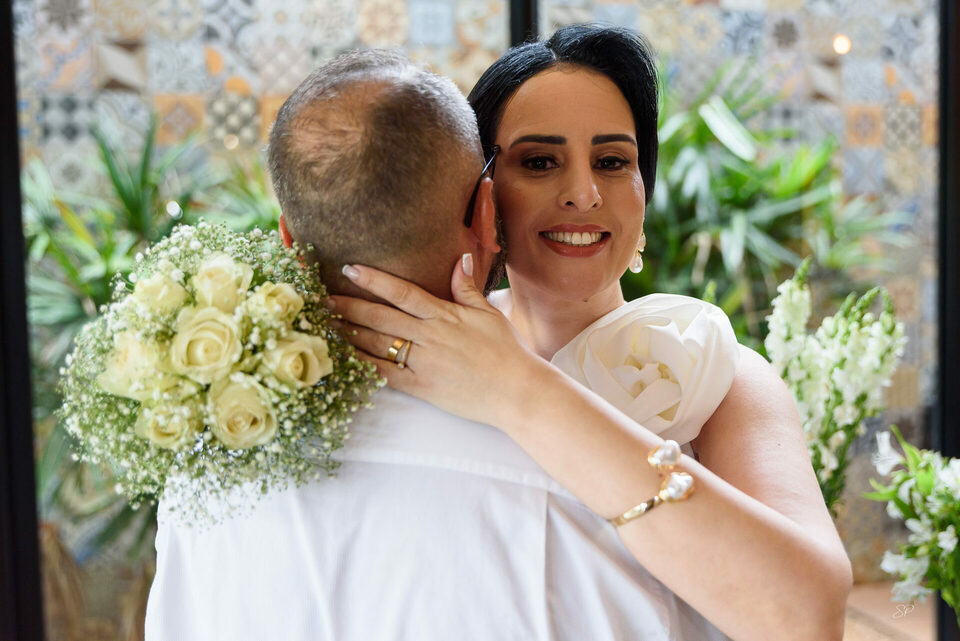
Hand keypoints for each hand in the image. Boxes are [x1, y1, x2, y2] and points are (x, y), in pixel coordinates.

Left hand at [329, 254, 539, 426]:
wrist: (517, 391)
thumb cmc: (507, 351)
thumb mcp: (489, 314)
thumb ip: (467, 287)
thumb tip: (458, 257)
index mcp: (445, 315)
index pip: (403, 292)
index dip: (374, 280)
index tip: (349, 269)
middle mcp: (430, 337)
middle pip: (381, 318)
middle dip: (349, 306)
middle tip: (321, 299)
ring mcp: (424, 363)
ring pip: (379, 345)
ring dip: (349, 334)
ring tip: (324, 325)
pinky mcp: (422, 388)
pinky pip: (386, 376)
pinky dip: (363, 366)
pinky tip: (343, 359)